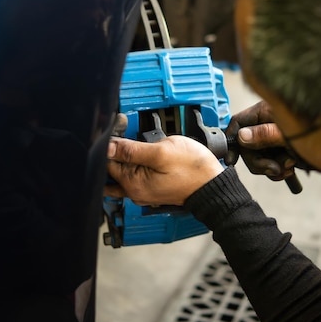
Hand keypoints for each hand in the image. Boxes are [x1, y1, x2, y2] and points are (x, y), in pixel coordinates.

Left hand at [106, 135, 224, 205]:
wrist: (213, 183)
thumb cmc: (193, 168)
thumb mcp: (161, 152)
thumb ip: (131, 150)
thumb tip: (107, 146)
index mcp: (132, 185)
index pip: (107, 161)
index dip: (112, 143)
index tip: (121, 129)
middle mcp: (134, 191)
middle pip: (115, 165)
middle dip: (122, 148)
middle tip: (139, 136)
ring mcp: (143, 190)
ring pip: (126, 168)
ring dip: (131, 154)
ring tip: (149, 146)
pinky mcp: (152, 186)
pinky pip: (137, 172)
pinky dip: (139, 161)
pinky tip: (149, 153)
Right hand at [224, 101, 295, 180]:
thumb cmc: (318, 131)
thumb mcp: (287, 134)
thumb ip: (264, 135)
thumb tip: (241, 136)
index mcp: (265, 111)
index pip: (238, 123)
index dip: (232, 140)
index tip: (232, 160)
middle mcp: (267, 123)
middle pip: (248, 145)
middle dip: (260, 162)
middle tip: (275, 170)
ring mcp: (275, 137)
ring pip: (260, 157)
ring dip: (272, 168)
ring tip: (289, 169)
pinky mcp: (284, 149)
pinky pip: (272, 162)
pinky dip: (279, 170)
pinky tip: (290, 173)